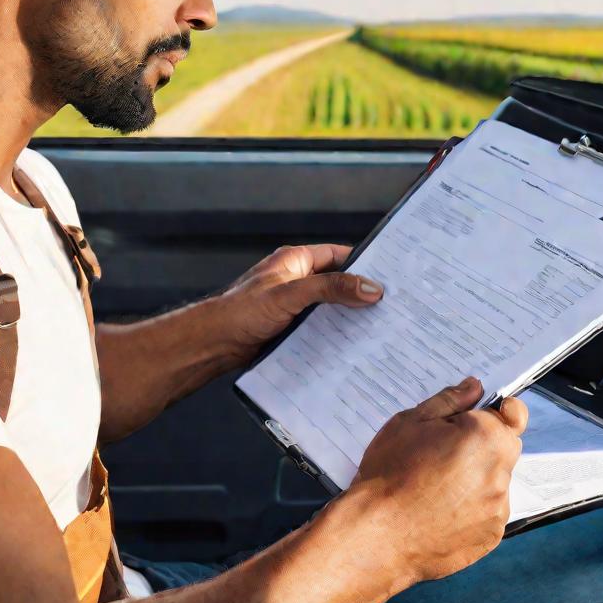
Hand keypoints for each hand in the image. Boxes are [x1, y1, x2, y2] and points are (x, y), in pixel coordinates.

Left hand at [216, 244, 383, 363]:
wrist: (213, 344)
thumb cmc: (242, 311)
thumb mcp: (291, 294)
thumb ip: (330, 288)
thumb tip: (370, 287)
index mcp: (296, 261)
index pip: (338, 255)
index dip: (364, 264)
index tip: (389, 276)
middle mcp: (297, 280)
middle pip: (337, 283)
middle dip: (359, 294)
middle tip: (389, 306)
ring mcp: (294, 305)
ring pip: (330, 308)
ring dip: (348, 318)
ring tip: (378, 329)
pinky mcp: (291, 328)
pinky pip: (320, 329)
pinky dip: (335, 336)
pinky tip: (351, 347)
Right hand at [350, 377, 527, 585]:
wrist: (377, 535)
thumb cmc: (390, 473)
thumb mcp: (411, 422)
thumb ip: (450, 400)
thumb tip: (474, 387)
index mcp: (486, 438)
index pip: (513, 413)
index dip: (494, 411)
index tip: (475, 417)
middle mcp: (500, 473)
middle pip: (503, 448)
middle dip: (482, 444)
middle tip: (443, 451)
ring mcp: (497, 509)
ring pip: (495, 481)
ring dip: (476, 477)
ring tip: (436, 485)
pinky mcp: (490, 536)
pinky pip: (488, 511)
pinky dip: (471, 507)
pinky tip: (440, 509)